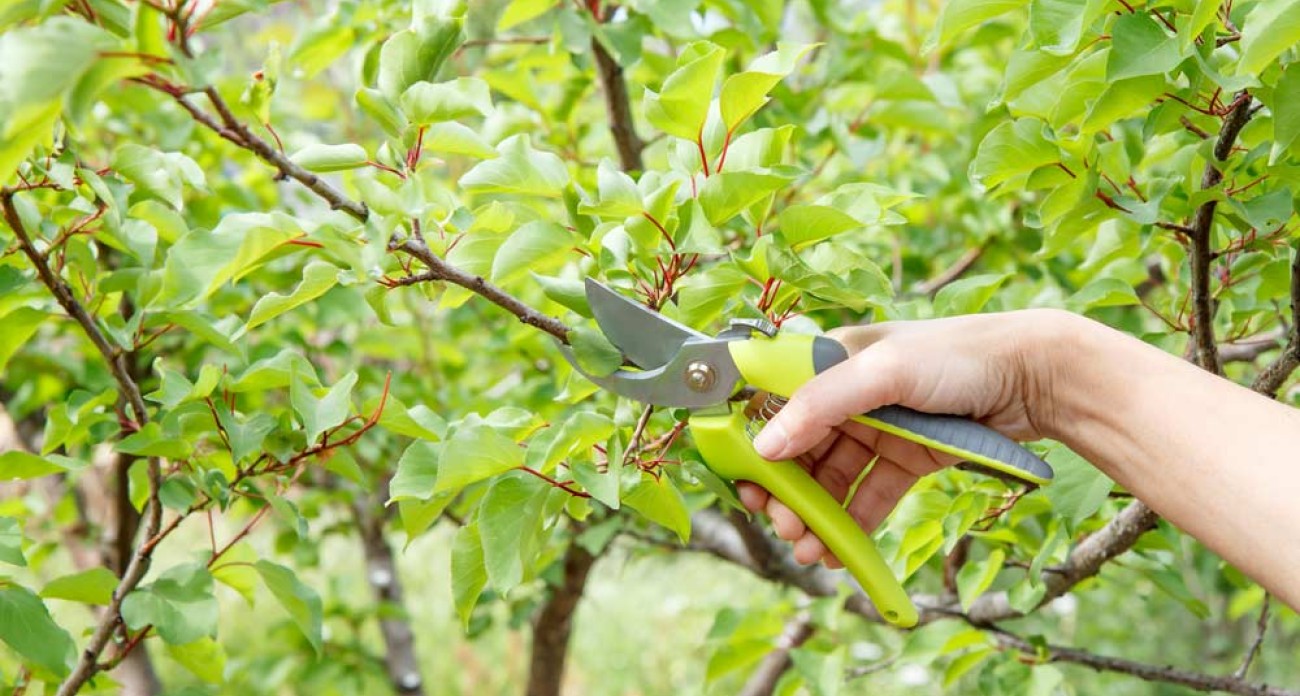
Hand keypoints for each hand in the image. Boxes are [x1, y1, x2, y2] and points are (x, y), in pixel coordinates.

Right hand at [738, 309, 1070, 567]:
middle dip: (786, 491)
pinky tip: (839, 551)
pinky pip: (869, 494)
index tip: (747, 483)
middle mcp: (850, 394)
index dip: (756, 445)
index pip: (776, 404)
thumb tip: (765, 445)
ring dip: (815, 514)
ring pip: (831, 478)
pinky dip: (851, 523)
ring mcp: (879, 428)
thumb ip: (822, 404)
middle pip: (800, 449)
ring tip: (809, 548)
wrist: (1038, 375)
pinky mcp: (908, 457)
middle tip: (784, 526)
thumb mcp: (884, 370)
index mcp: (833, 359)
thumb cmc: (961, 355)